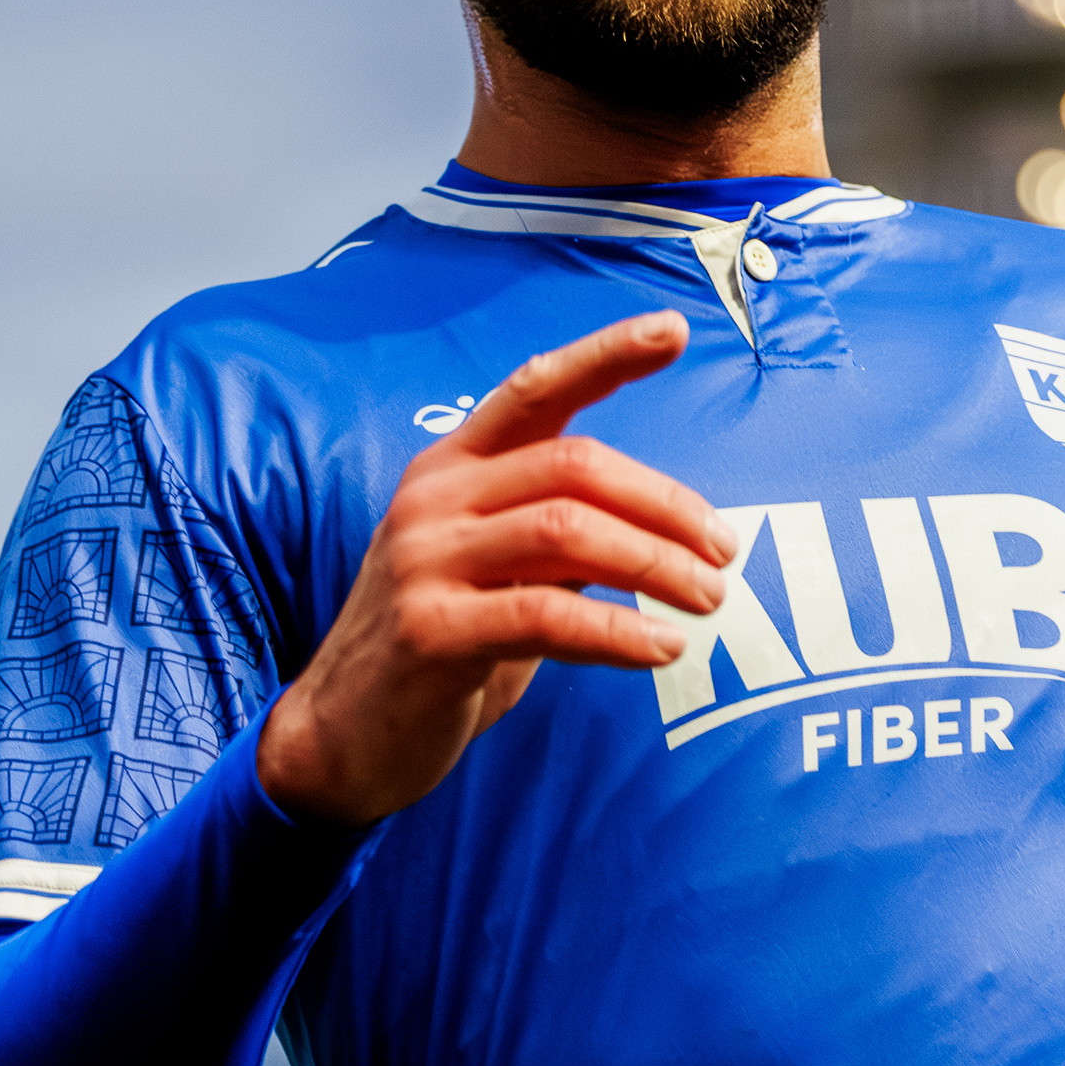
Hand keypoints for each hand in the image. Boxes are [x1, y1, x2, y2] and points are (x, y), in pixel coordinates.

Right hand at [256, 312, 732, 827]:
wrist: (342, 735)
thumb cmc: (439, 647)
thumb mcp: (496, 572)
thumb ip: (556, 535)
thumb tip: (665, 525)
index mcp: (452, 468)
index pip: (534, 388)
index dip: (605, 354)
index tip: (674, 330)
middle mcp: (433, 498)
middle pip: (574, 467)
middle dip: (664, 504)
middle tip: (722, 552)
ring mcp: (424, 561)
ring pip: (568, 533)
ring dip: (655, 565)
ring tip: (708, 599)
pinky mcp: (430, 630)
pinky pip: (547, 616)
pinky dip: (619, 630)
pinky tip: (662, 647)